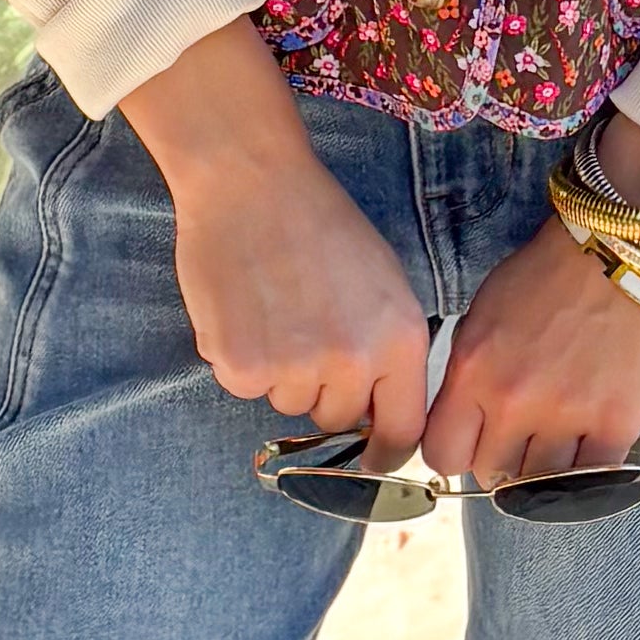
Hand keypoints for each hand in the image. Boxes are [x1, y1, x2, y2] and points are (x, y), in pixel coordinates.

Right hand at [124, 22, 430, 464]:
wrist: (252, 182)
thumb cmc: (321, 224)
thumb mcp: (384, 284)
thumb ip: (388, 350)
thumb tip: (373, 412)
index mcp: (399, 341)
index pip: (400, 433)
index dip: (383, 453)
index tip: (369, 457)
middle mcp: (352, 362)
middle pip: (336, 419)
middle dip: (322, 391)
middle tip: (304, 331)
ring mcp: (294, 367)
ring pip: (287, 401)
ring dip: (279, 371)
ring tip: (274, 307)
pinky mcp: (241, 365)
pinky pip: (244, 385)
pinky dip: (239, 358)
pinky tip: (243, 308)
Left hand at [422, 103, 639, 491]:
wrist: (624, 249)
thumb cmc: (549, 274)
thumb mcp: (484, 315)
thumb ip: (469, 374)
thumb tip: (465, 422)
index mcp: (473, 371)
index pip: (443, 455)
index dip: (458, 454)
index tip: (474, 443)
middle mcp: (513, 401)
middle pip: (492, 475)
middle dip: (503, 461)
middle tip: (522, 439)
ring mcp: (566, 416)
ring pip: (541, 486)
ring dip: (546, 470)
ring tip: (560, 441)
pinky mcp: (616, 422)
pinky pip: (593, 481)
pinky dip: (590, 476)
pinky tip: (591, 452)